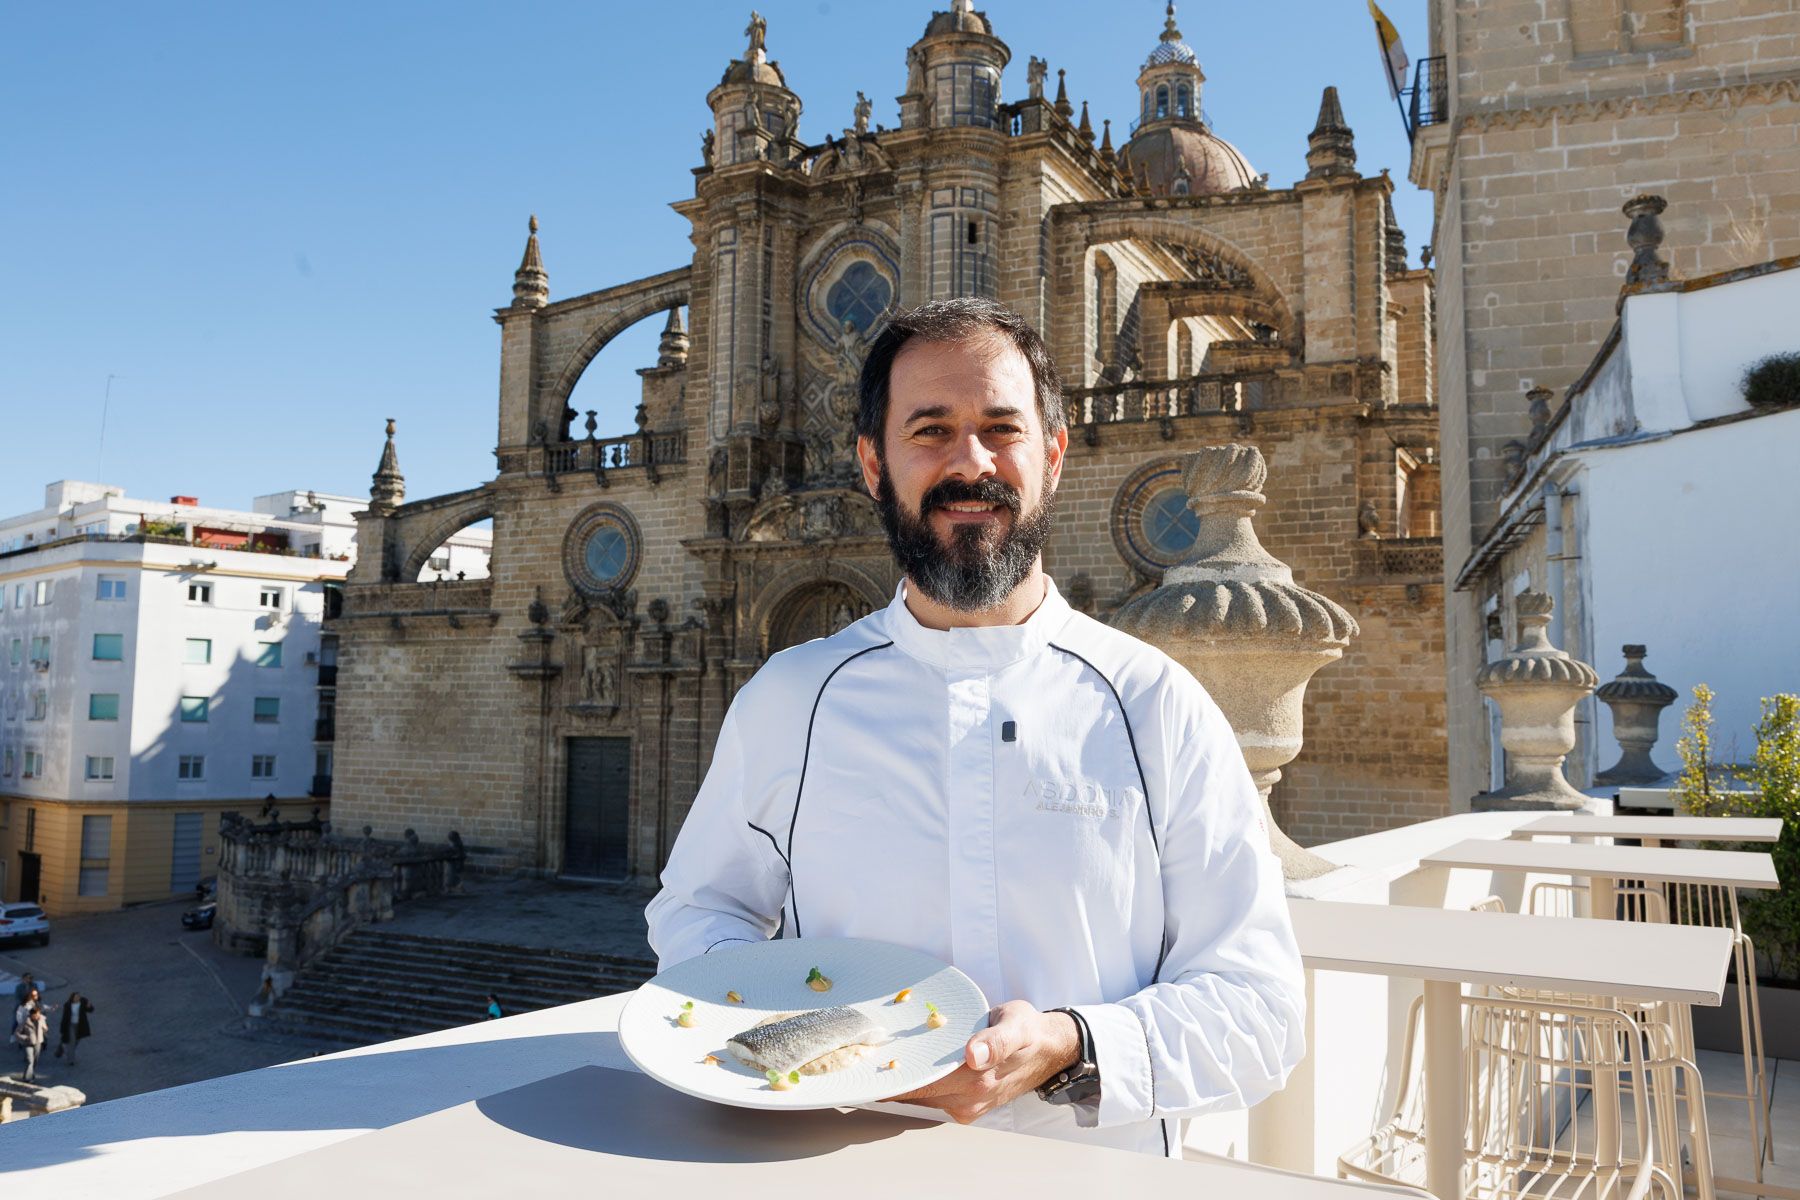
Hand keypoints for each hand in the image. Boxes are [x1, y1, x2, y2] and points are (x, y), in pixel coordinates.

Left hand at [881, 1000, 1078, 1123]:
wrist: (1049, 1048)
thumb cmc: (1027, 1031)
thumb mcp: (1016, 1025)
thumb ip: (996, 1041)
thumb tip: (974, 1054)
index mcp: (976, 1081)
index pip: (921, 1084)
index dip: (891, 1078)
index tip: (864, 1067)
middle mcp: (968, 1100)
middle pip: (915, 1093)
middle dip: (887, 1080)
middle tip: (855, 1061)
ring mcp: (967, 1106)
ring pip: (921, 1098)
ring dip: (898, 1084)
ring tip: (871, 1063)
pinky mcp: (967, 1105)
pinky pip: (932, 1098)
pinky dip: (914, 1085)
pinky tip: (901, 1069)